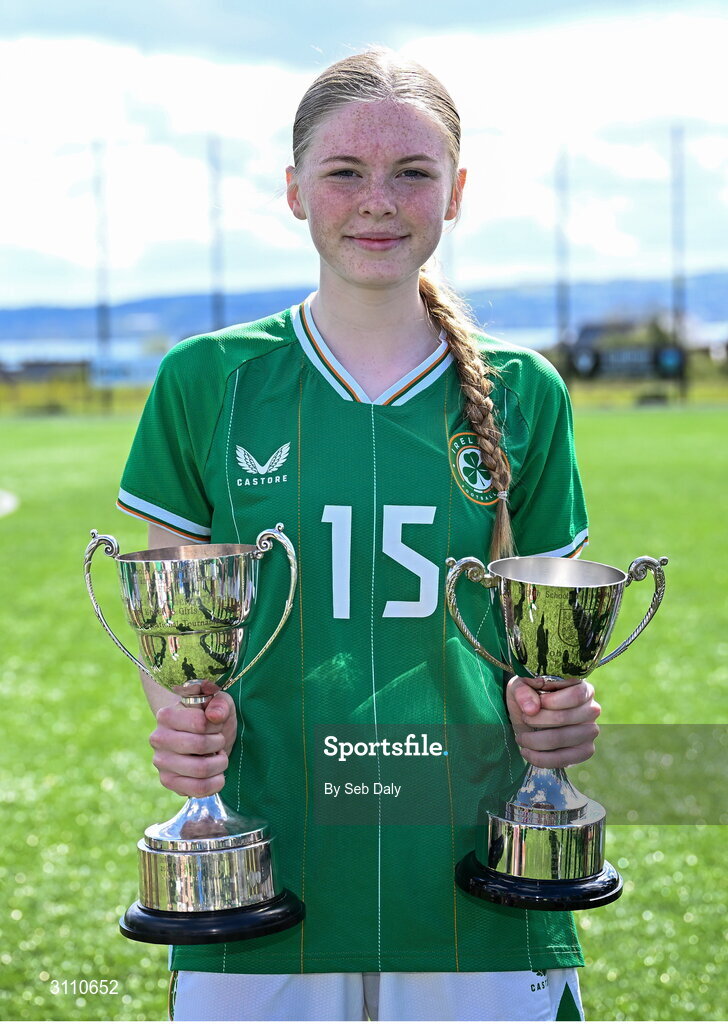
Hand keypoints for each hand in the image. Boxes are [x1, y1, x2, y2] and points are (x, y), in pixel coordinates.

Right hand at [149, 681, 237, 797]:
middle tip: (219, 741)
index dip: (216, 725)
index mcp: (166, 715)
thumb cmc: (208, 717)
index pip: (199, 723)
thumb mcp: (218, 703)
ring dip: (220, 763)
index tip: (216, 724)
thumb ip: (220, 705)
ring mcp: (161, 762)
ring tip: (219, 757)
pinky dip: (216, 783)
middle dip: (219, 744)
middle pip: (200, 746)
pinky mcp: (168, 782)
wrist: (199, 735)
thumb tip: (214, 716)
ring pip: (201, 769)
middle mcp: (158, 739)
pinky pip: (198, 789)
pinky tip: (217, 774)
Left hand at [505, 675, 600, 768]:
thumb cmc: (528, 696)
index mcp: (581, 687)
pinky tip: (527, 752)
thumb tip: (532, 709)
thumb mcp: (520, 686)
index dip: (550, 701)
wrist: (528, 717)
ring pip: (562, 739)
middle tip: (524, 719)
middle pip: (566, 717)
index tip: (533, 705)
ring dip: (535, 740)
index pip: (575, 695)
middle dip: (537, 720)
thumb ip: (523, 691)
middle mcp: (592, 709)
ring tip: (521, 738)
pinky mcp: (585, 751)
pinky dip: (540, 758)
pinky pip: (563, 759)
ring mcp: (590, 731)